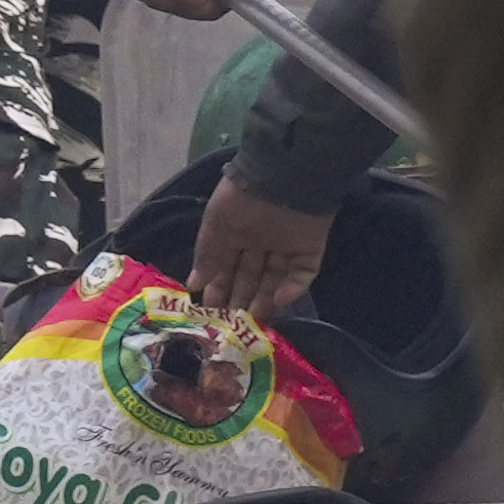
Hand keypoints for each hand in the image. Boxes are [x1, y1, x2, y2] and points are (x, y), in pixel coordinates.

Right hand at [187, 177, 333, 321]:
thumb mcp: (215, 225)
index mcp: (234, 233)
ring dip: (266, 299)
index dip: (218, 287)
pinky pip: (303, 272)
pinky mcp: (310, 249)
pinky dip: (294, 287)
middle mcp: (259, 242)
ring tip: (256, 321)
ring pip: (275, 279)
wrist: (284, 178)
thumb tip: (192, 284)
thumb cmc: (242, 200)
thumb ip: (206, 255)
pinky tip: (280, 299)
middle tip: (234, 324)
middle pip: (250, 276)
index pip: (225, 266)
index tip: (210, 312)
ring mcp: (286, 246)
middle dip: (241, 298)